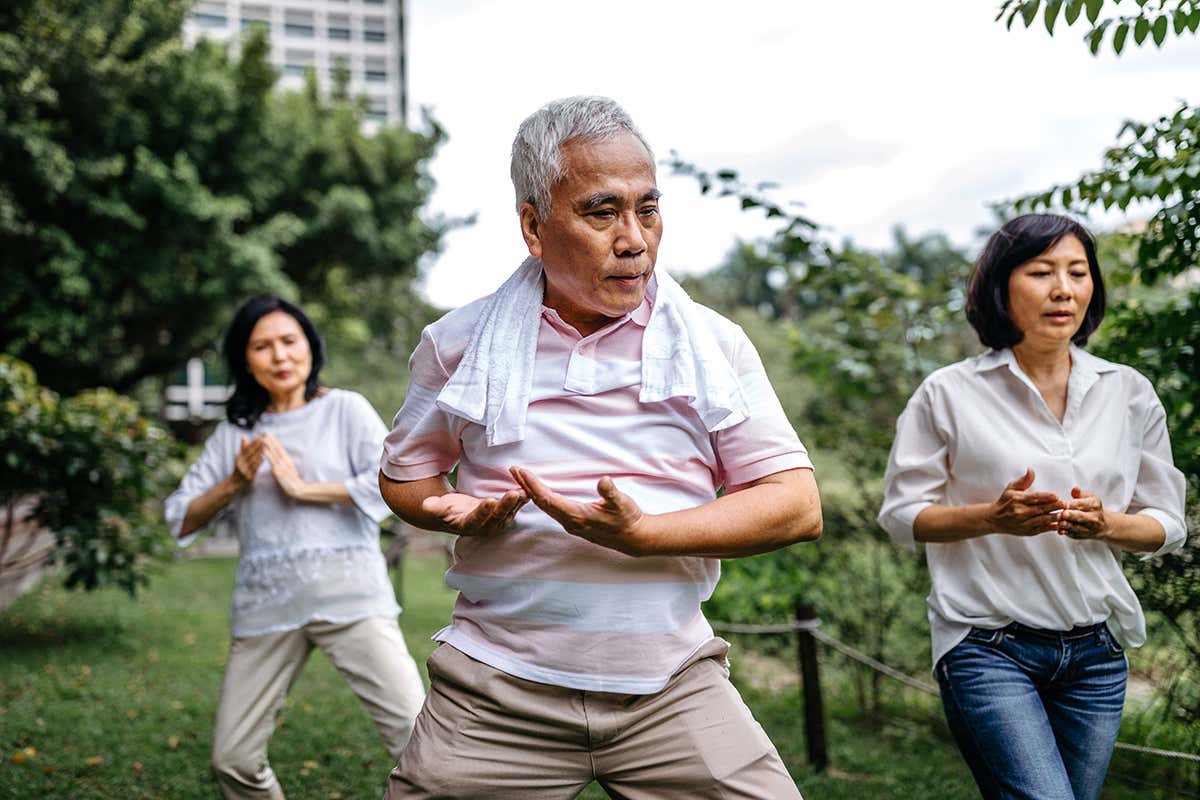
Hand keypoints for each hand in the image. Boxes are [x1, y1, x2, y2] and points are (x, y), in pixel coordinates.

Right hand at [233, 435, 264, 486]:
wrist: (235, 484)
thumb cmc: (240, 468)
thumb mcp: (240, 458)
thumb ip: (243, 447)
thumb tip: (243, 435)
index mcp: (239, 457)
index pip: (247, 448)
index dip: (253, 443)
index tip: (259, 437)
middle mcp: (240, 463)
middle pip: (250, 453)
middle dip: (257, 446)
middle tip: (264, 440)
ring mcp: (244, 470)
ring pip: (252, 460)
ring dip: (259, 453)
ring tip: (265, 447)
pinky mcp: (248, 477)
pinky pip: (254, 469)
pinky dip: (258, 463)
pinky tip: (263, 459)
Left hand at [261, 432, 307, 499]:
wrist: (298, 489)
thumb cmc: (293, 481)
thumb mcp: (290, 470)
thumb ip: (285, 464)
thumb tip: (281, 460)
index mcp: (287, 460)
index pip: (280, 449)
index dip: (275, 441)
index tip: (270, 435)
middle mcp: (285, 460)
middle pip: (277, 448)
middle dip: (271, 440)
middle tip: (265, 432)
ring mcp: (281, 465)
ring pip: (274, 453)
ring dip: (268, 445)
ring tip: (263, 438)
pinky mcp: (278, 471)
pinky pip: (272, 461)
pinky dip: (267, 454)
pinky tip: (263, 450)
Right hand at [421, 489, 527, 536]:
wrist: (457, 515)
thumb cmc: (446, 510)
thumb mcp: (438, 507)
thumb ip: (434, 506)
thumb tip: (426, 505)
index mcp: (468, 526)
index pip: (477, 519)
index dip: (483, 511)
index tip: (489, 501)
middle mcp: (485, 527)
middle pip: (497, 516)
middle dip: (506, 505)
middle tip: (514, 493)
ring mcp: (496, 523)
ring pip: (509, 512)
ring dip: (518, 502)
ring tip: (525, 490)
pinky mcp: (504, 515)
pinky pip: (515, 507)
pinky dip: (522, 498)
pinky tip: (529, 488)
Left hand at [509, 466, 646, 555]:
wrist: (634, 538)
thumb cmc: (628, 519)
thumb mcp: (623, 503)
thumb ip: (611, 493)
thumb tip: (604, 481)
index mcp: (578, 516)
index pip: (548, 499)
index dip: (533, 486)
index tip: (522, 472)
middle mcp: (570, 522)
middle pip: (542, 503)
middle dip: (526, 486)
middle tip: (513, 470)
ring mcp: (571, 524)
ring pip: (546, 507)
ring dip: (532, 492)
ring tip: (521, 477)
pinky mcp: (574, 523)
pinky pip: (552, 509)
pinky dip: (541, 497)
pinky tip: (538, 491)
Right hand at [988, 468, 1063, 536]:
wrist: (994, 519)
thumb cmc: (1005, 502)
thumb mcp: (1011, 488)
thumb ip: (1024, 480)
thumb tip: (1031, 470)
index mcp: (1016, 500)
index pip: (1033, 498)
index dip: (1045, 497)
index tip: (1056, 495)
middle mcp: (1019, 512)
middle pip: (1039, 509)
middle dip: (1053, 507)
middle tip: (1065, 504)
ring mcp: (1023, 523)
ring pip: (1041, 520)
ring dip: (1054, 517)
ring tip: (1064, 514)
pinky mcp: (1027, 531)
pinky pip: (1041, 529)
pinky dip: (1050, 527)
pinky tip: (1059, 524)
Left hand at [1055, 487, 1110, 540]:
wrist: (1100, 525)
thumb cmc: (1090, 507)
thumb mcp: (1089, 497)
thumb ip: (1080, 493)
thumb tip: (1075, 489)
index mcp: (1095, 505)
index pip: (1083, 504)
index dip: (1072, 504)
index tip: (1063, 503)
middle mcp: (1094, 518)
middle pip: (1081, 517)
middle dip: (1072, 516)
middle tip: (1063, 514)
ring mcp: (1088, 529)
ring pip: (1076, 527)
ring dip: (1067, 525)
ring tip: (1059, 523)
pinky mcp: (1080, 535)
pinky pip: (1072, 534)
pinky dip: (1066, 532)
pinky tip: (1059, 530)